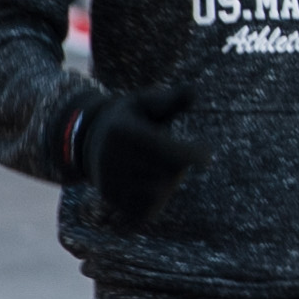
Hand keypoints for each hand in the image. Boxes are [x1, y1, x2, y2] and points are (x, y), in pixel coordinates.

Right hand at [74, 85, 200, 226]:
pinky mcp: (111, 199)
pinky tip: (148, 183)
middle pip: (168, 171)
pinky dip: (157, 198)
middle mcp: (111, 157)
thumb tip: (194, 91)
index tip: (208, 155)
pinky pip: (148, 208)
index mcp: (122, 131)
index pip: (168, 151)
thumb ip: (170, 100)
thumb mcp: (145, 103)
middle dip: (180, 164)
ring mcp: (108, 180)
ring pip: (160, 191)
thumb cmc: (130, 119)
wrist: (90, 141)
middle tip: (174, 154)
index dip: (195, 155)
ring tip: (155, 165)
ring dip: (168, 181)